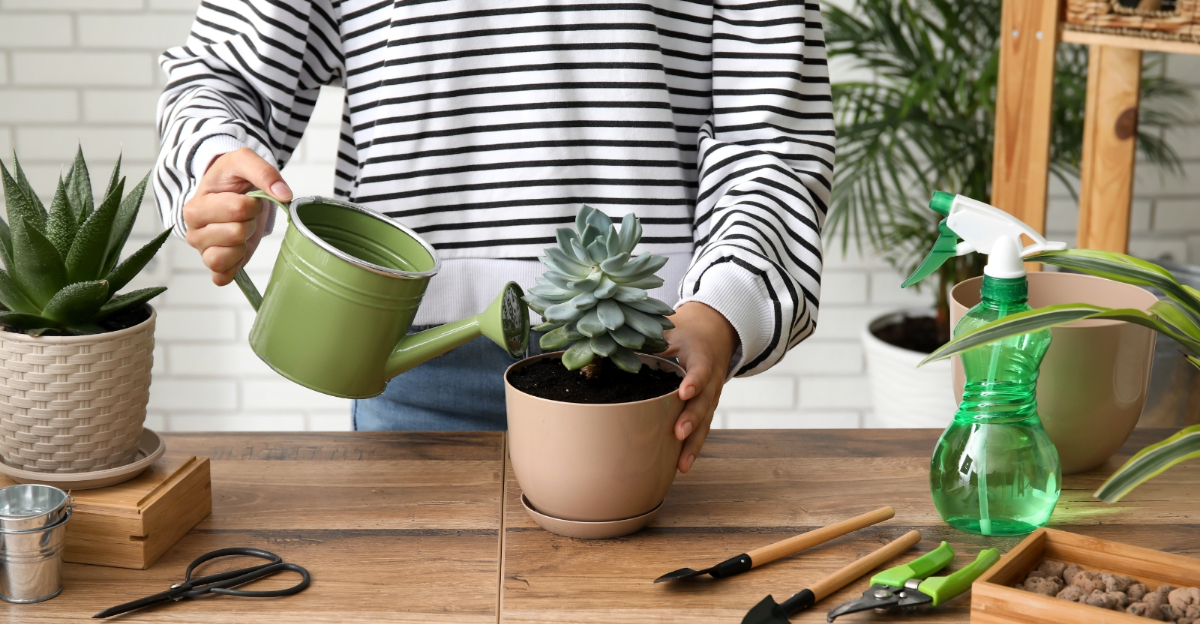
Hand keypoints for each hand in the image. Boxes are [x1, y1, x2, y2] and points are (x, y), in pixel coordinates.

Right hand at [183, 147, 290, 285]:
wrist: (229, 190)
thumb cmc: (231, 179)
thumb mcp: (244, 161)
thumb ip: (264, 172)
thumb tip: (284, 194)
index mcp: (195, 207)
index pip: (237, 209)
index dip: (252, 203)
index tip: (246, 198)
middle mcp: (193, 232)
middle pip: (236, 233)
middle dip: (249, 222)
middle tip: (244, 215)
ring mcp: (203, 251)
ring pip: (225, 258)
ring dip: (242, 244)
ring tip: (240, 230)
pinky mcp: (215, 266)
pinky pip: (223, 277)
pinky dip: (235, 266)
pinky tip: (239, 250)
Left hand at [660, 302, 738, 473]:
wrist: (714, 333)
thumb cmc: (686, 333)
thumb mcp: (670, 330)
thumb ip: (649, 342)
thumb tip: (612, 350)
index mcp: (702, 356)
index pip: (700, 369)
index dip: (694, 381)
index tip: (684, 392)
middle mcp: (711, 379)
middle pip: (704, 402)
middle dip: (692, 418)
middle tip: (679, 432)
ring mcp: (711, 396)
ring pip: (705, 422)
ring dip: (694, 443)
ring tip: (682, 463)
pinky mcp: (707, 408)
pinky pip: (702, 429)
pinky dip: (693, 447)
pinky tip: (682, 465)